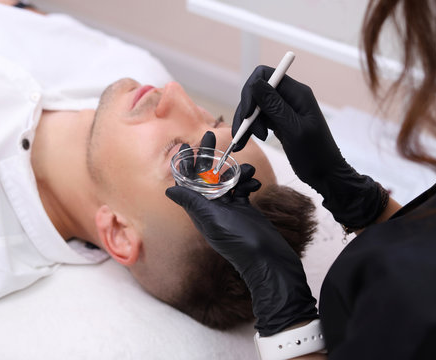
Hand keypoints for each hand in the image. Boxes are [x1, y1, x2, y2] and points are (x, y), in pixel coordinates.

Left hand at [166, 160, 317, 335]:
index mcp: (199, 208)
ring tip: (247, 171)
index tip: (187, 144)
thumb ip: (192, 202)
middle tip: (212, 135)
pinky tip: (255, 183)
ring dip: (236, 171)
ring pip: (227, 179)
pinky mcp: (244, 207)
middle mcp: (212, 206)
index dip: (186, 163)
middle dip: (209, 156)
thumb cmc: (237, 240)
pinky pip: (242, 187)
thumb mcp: (211, 218)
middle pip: (207, 175)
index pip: (189, 181)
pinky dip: (248, 182)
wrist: (266, 257)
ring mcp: (228, 207)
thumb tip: (169, 190)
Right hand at [233, 66, 386, 228]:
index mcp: (297, 93)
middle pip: (256, 93)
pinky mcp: (279, 122)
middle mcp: (290, 97)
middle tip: (244, 135)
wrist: (326, 175)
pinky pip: (259, 119)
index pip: (265, 75)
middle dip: (246, 112)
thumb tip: (255, 83)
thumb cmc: (315, 154)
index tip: (247, 114)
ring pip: (255, 107)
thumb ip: (274, 106)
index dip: (251, 91)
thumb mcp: (294, 130)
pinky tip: (246, 142)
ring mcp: (284, 109)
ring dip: (246, 123)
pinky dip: (250, 130)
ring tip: (243, 143)